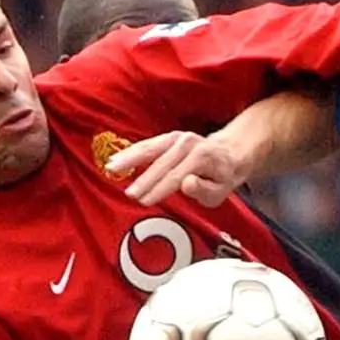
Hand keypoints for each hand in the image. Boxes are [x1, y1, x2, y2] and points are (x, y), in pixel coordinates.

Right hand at [108, 129, 253, 207]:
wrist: (227, 154)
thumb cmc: (221, 178)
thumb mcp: (221, 191)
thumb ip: (204, 190)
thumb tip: (187, 183)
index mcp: (201, 157)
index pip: (176, 176)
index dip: (159, 189)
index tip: (145, 201)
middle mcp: (188, 143)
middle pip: (161, 163)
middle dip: (143, 179)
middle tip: (128, 194)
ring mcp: (177, 138)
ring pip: (150, 148)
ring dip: (129, 158)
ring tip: (111, 168)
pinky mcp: (169, 137)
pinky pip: (148, 144)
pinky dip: (131, 151)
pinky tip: (116, 158)